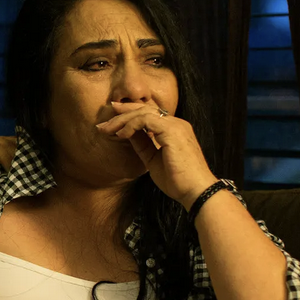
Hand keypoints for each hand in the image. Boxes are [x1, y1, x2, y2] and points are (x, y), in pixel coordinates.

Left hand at [96, 101, 216, 208]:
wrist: (195, 191)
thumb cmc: (177, 180)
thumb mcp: (153, 160)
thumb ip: (143, 145)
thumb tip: (128, 134)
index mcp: (174, 130)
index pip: (150, 114)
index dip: (130, 113)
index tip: (112, 119)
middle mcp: (176, 124)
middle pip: (145, 109)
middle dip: (122, 113)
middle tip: (103, 122)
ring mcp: (175, 125)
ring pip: (143, 112)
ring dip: (122, 120)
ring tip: (107, 130)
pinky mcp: (172, 131)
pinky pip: (146, 120)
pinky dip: (131, 125)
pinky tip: (121, 134)